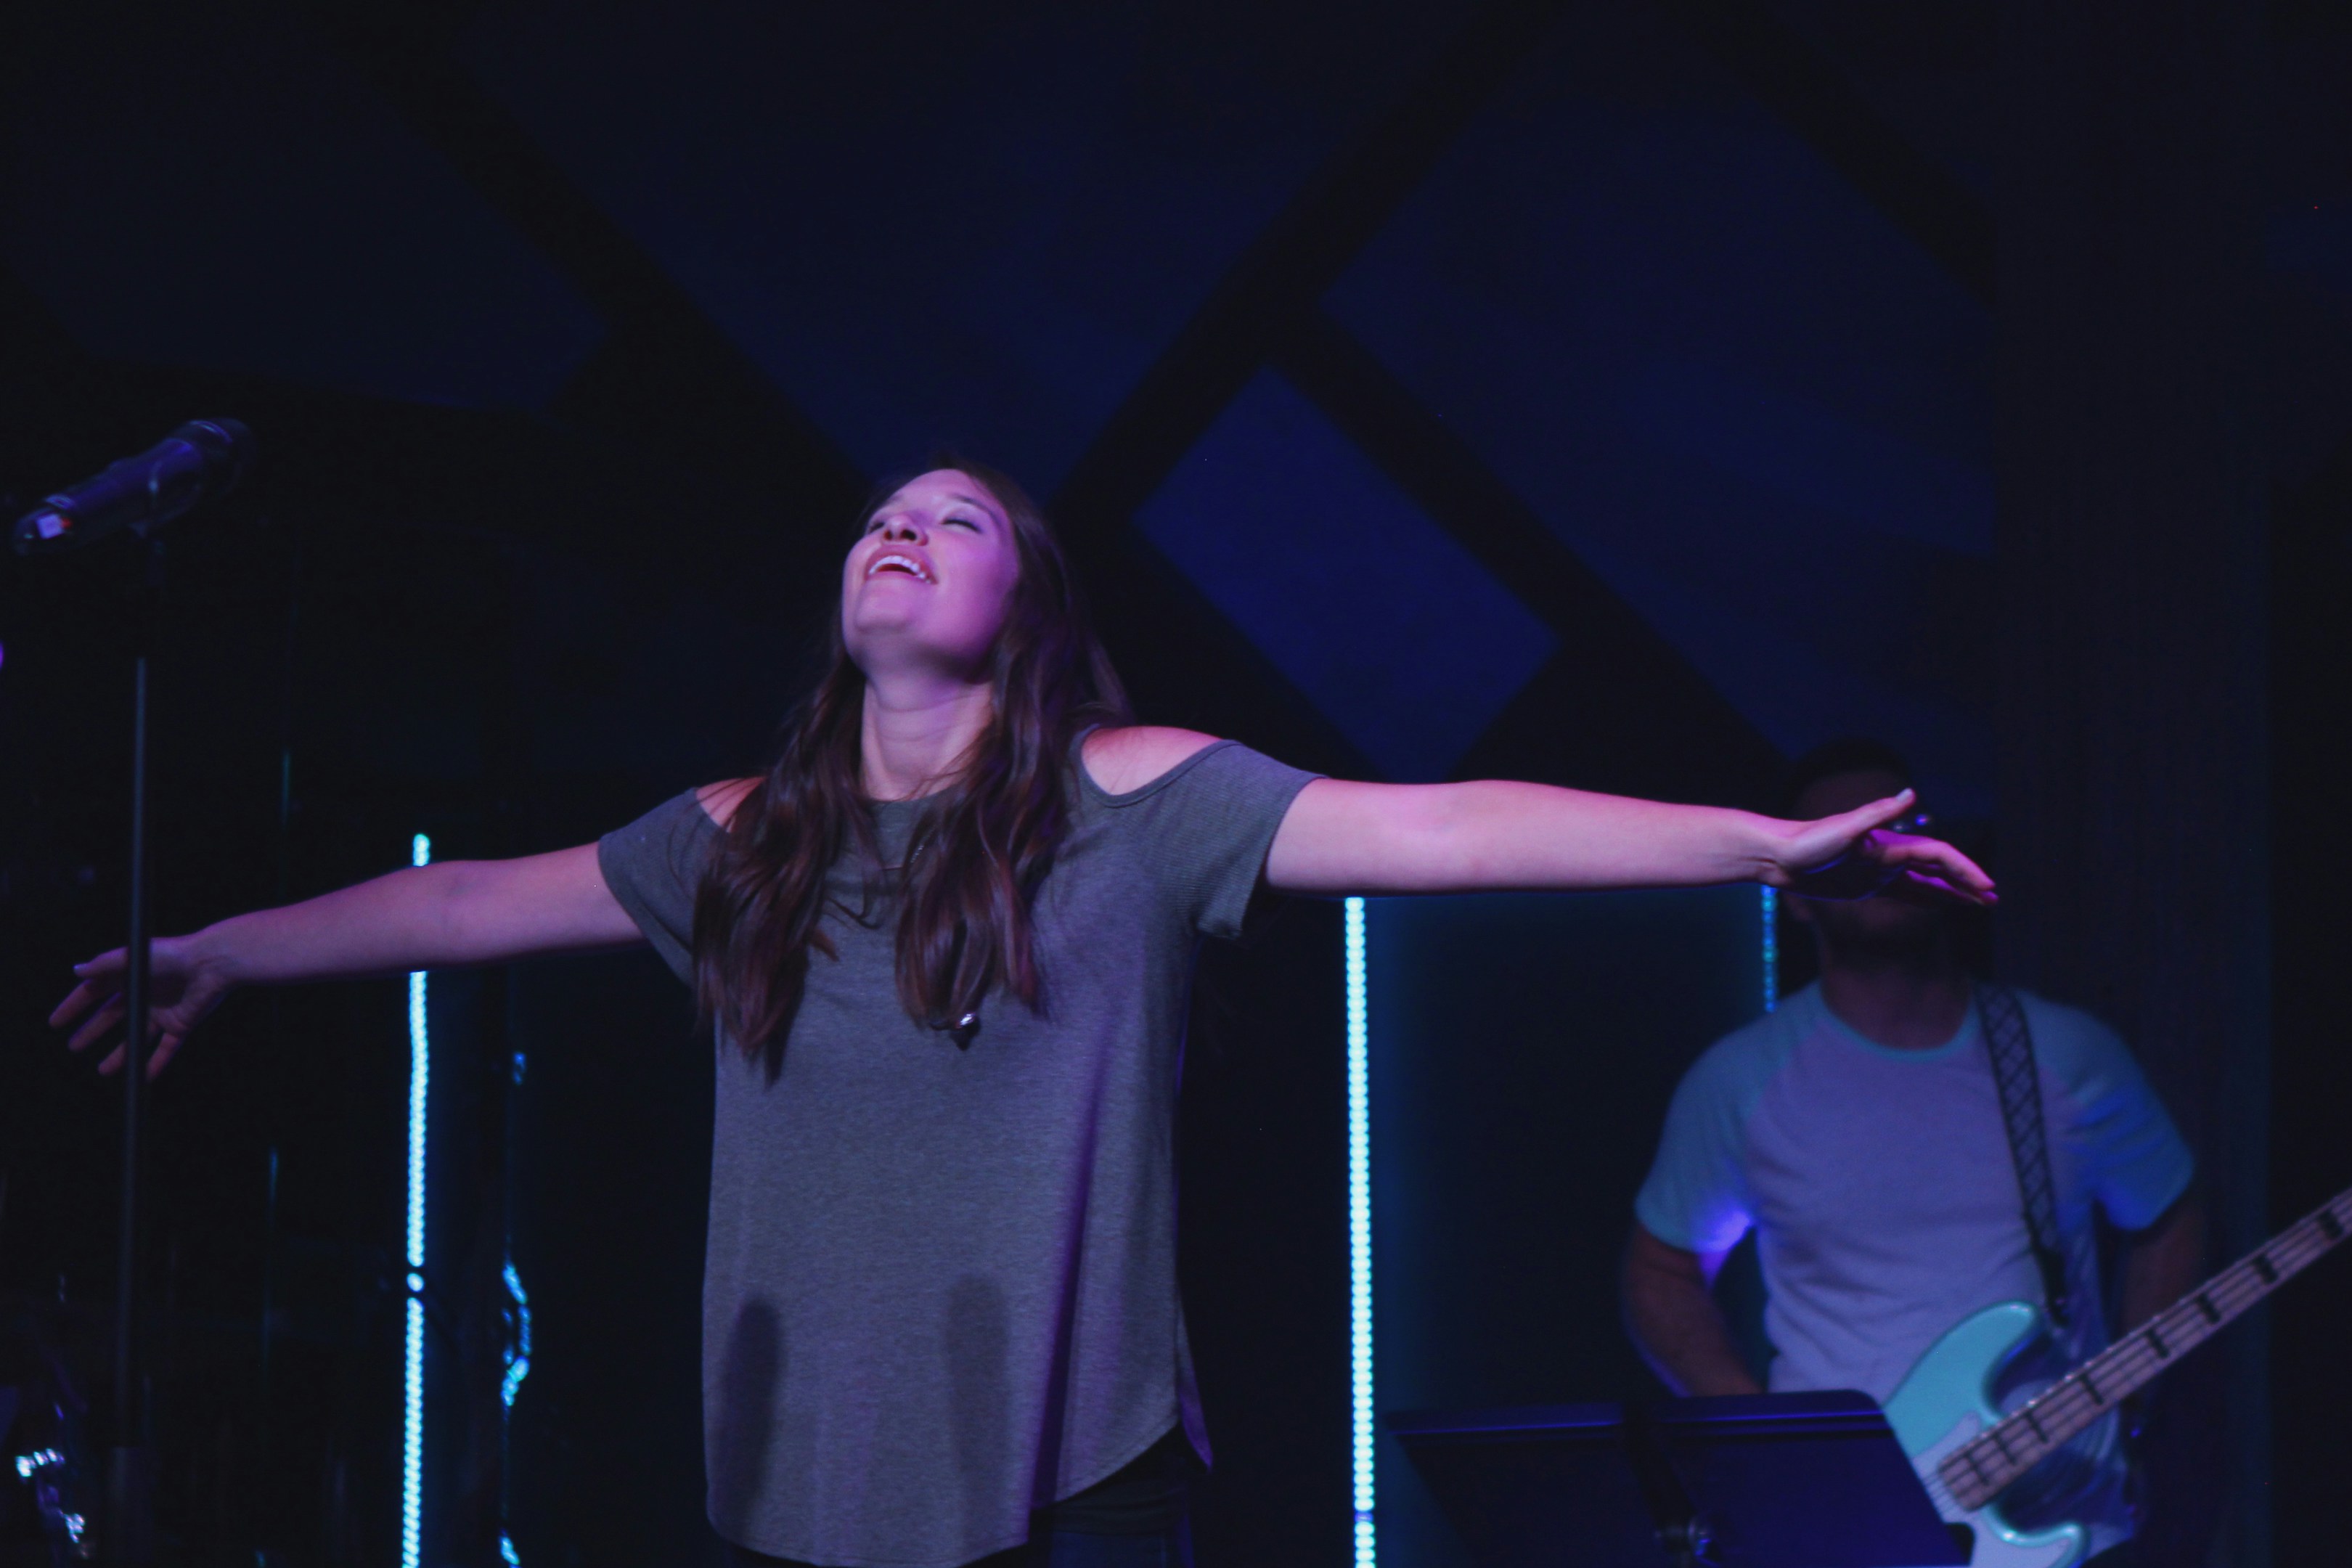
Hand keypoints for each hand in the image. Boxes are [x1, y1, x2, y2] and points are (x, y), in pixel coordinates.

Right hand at [49, 934, 231, 1077]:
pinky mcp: (180, 1024)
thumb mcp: (132, 957)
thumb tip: (77, 971)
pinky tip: (141, 1078)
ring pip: (136, 1038)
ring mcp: (162, 1011)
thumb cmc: (172, 955)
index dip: (74, 1006)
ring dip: (120, 1054)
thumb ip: (104, 964)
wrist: (212, 964)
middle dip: (92, 1031)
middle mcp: (144, 994)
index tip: (56, 1022)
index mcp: (130, 976)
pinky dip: (154, 1064)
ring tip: (102, 1070)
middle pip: (112, 1016)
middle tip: (74, 1046)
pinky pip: (165, 1049)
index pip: (94, 993)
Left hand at [1768, 789, 1996, 904]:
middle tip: (1994, 899)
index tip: (1986, 888)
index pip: (1939, 856)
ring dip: (1953, 892)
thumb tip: (1910, 793)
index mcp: (1891, 843)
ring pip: (1927, 882)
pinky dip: (1928, 899)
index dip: (1964, 870)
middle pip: (1940, 868)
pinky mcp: (1867, 885)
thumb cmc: (1808, 840)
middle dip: (1967, 882)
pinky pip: (1906, 893)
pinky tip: (1942, 906)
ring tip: (1980, 904)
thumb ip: (1878, 813)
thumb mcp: (1845, 828)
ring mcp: (1881, 870)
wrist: (1779, 855)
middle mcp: (1891, 855)